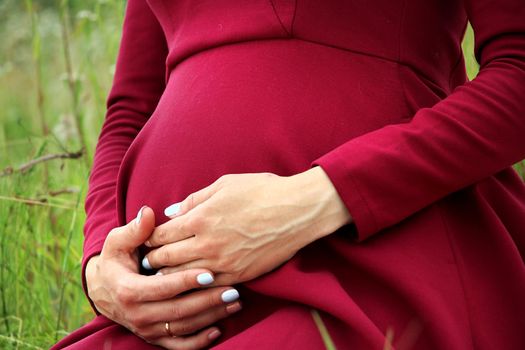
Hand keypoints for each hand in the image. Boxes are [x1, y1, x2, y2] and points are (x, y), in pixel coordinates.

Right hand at [86, 206, 241, 348]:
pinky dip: (198, 342)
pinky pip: (178, 346)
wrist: (103, 289)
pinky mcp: (154, 337)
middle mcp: (138, 314)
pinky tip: (218, 330)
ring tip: (234, 303)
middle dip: (207, 301)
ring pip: (183, 327)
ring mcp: (147, 329)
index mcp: (128, 290)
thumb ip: (135, 229)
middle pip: (178, 311)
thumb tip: (148, 213)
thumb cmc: (116, 260)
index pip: (162, 288)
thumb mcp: (118, 242)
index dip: (186, 281)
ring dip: (211, 317)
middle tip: (233, 290)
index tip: (210, 273)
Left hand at [142, 167, 351, 284]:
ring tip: (162, 275)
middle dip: (153, 260)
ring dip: (169, 277)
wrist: (299, 211)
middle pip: (166, 259)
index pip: (161, 235)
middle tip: (147, 262)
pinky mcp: (239, 276)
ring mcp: (223, 263)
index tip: (147, 241)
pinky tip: (190, 283)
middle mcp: (207, 244)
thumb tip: (172, 213)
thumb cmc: (262, 191)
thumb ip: (194, 200)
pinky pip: (208, 287)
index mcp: (201, 218)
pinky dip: (195, 286)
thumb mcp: (225, 185)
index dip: (149, 239)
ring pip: (183, 277)